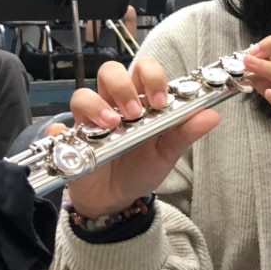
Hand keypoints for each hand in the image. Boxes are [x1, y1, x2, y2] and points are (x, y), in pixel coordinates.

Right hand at [62, 60, 220, 218]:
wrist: (118, 199)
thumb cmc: (142, 168)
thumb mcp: (168, 152)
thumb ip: (187, 132)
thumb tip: (213, 114)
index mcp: (140, 100)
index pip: (143, 70)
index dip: (151, 77)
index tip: (160, 100)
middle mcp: (113, 104)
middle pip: (109, 72)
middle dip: (122, 87)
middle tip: (134, 112)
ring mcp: (89, 121)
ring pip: (82, 95)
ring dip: (96, 106)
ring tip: (112, 126)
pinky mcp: (69, 140)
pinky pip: (57, 130)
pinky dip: (62, 133)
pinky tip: (72, 142)